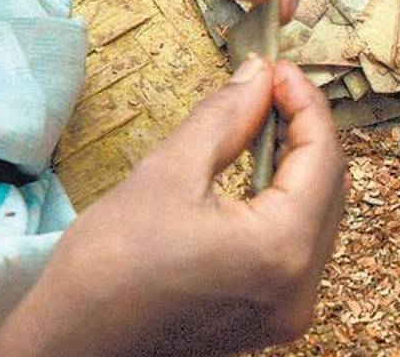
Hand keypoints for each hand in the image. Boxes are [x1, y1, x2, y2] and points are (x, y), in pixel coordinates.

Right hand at [0, 58, 346, 355]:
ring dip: (298, 165)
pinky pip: (300, 245)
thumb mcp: (167, 173)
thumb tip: (260, 75)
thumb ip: (226, 117)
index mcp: (281, 250)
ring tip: (263, 124)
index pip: (323, 157)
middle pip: (330, 187)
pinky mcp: (273, 317)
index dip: (305, 104)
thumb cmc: (106, 267)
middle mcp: (300, 287)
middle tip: (271, 89)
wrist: (69, 346)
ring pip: (320, 215)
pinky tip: (258, 173)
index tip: (279, 69)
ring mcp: (290, 310)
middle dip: (305, 131)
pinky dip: (287, 202)